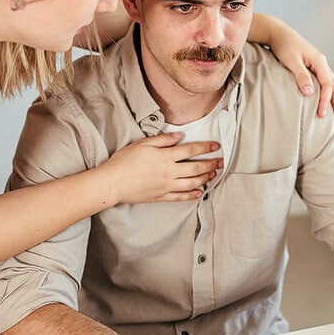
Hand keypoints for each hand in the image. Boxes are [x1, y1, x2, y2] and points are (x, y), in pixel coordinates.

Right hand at [100, 133, 221, 203]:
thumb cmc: (124, 161)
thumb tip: (179, 137)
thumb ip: (162, 140)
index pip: (191, 151)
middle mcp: (169, 172)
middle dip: (211, 164)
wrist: (113, 183)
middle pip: (196, 168)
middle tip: (220, 162)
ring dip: (205, 179)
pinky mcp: (161, 197)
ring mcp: (166, 186)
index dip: (205, 148)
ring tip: (214, 175)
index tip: (216, 146)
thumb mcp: (142, 144)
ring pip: (192, 183)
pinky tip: (200, 192)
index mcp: (165, 157)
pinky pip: (181, 197)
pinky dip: (192, 195)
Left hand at [261, 18, 333, 120]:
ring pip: (333, 84)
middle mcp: (322, 63)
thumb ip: (301, 76)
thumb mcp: (292, 61)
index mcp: (319, 62)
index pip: (327, 84)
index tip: (322, 113)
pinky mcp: (313, 67)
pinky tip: (333, 99)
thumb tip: (310, 92)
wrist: (278, 33)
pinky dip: (332, 92)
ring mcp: (319, 65)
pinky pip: (326, 82)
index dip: (326, 100)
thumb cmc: (284, 46)